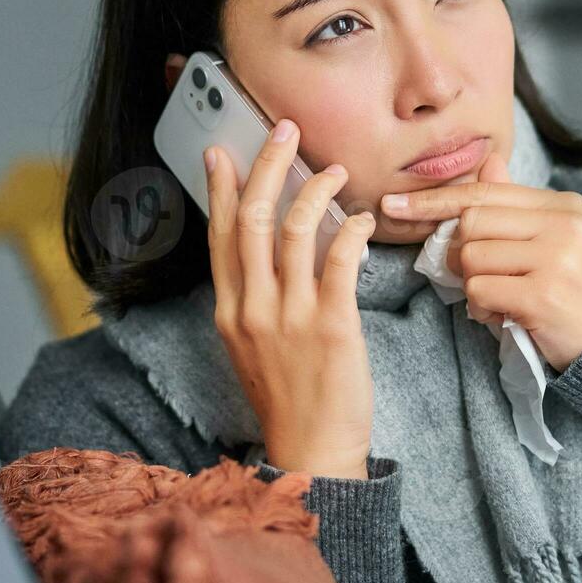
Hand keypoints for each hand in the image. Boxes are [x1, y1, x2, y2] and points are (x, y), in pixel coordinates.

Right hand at [204, 118, 378, 478]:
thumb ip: (253, 299)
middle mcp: (252, 308)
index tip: (222, 150)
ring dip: (315, 189)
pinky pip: (338, 260)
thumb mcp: (251, 346)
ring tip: (335, 169)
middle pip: (250, 218)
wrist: (312, 450)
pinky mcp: (332, 326)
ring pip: (293, 230)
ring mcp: (290, 316)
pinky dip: (350, 230)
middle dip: (268, 166)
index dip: (219, 187)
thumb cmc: (288, 398)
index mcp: (229, 311)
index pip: (219, 234)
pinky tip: (362, 218)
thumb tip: (262, 253)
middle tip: (286, 132)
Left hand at [380, 134, 581, 370]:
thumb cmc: (573, 290)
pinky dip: (481, 309)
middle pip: (471, 224)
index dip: (434, 201)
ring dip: (473, 286)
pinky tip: (503, 316)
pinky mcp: (544, 295)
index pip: (483, 193)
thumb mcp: (553, 240)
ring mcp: (555, 259)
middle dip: (459, 254)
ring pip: (472, 259)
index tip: (395, 206)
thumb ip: (515, 205)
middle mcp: (562, 225)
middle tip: (477, 276)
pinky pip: (480, 292)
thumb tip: (489, 162)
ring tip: (499, 300)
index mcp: (561, 205)